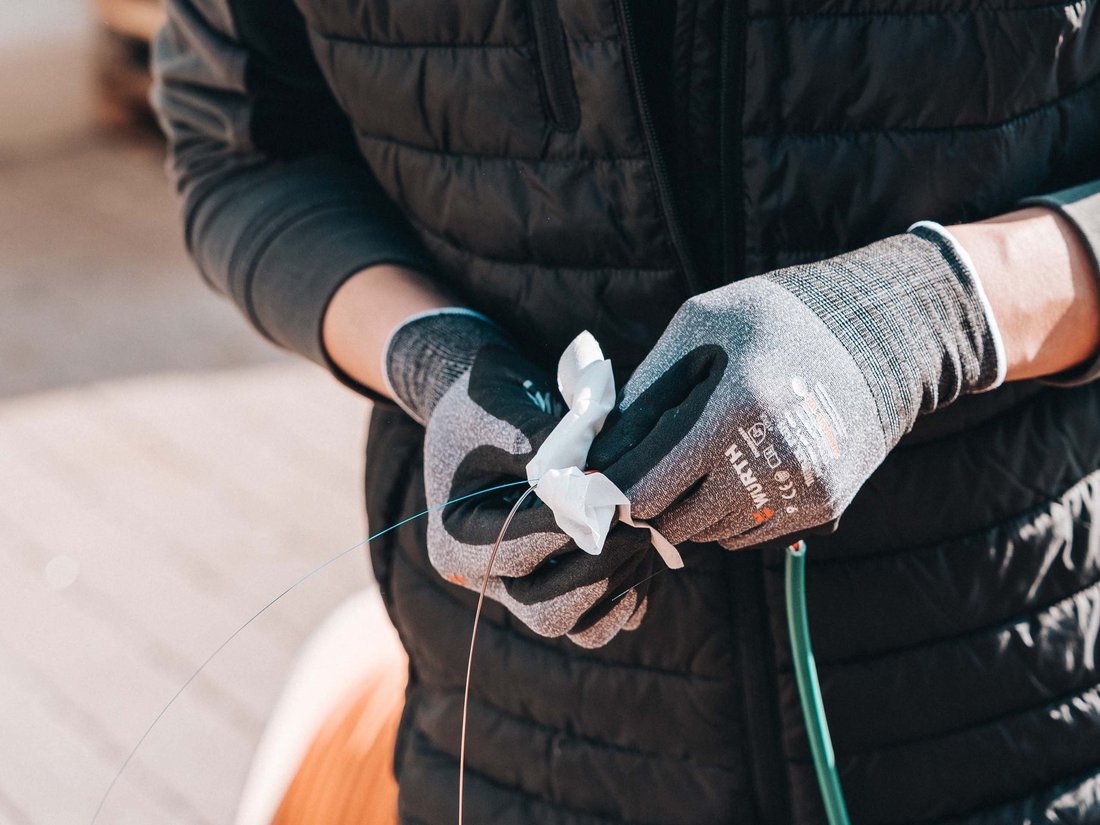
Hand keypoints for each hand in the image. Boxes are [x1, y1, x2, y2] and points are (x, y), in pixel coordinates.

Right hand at [387, 312, 652, 646]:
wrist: (494, 409)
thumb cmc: (491, 405)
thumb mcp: (505, 416)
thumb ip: (544, 451)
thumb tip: (595, 483)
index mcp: (454, 541)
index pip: (512, 553)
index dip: (564, 529)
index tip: (606, 497)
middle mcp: (485, 579)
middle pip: (544, 610)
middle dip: (598, 569)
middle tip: (636, 526)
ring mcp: (522, 591)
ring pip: (575, 624)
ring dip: (617, 586)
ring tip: (645, 538)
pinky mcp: (558, 588)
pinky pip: (598, 620)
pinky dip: (626, 599)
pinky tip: (645, 554)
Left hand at [589, 226, 1003, 549]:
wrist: (879, 336)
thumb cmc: (772, 322)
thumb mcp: (700, 327)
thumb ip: (644, 393)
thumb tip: (597, 455)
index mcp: (735, 405)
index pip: (649, 486)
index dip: (614, 489)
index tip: (598, 480)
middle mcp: (774, 457)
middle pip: (675, 520)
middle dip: (649, 500)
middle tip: (646, 470)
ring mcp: (803, 490)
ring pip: (709, 534)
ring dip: (688, 508)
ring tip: (699, 460)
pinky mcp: (824, 507)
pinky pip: (746, 537)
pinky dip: (726, 515)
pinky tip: (737, 469)